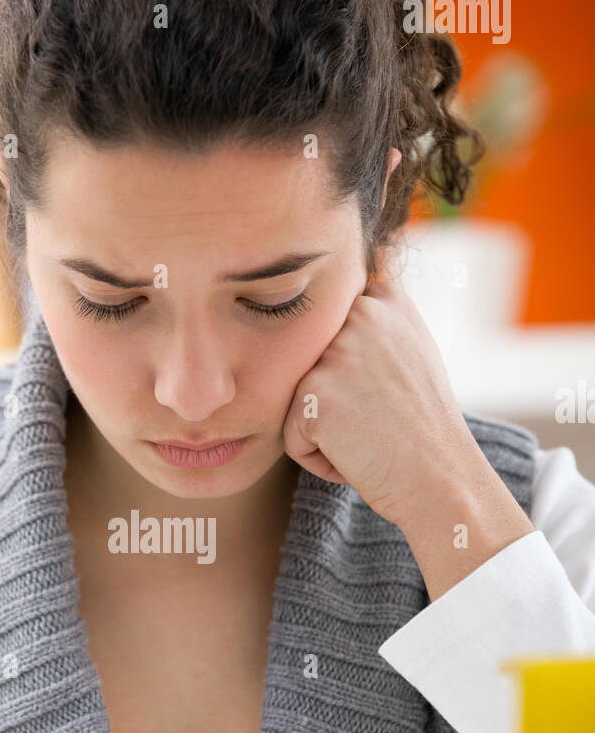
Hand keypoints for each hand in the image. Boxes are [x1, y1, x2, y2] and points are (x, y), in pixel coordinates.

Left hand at [282, 274, 478, 527]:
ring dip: (323, 429)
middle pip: (306, 365)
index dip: (350, 375)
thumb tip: (375, 254)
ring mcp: (335, 350)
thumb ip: (382, 310)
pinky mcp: (313, 391)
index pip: (327, 329)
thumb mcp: (413, 347)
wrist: (441, 478)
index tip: (388, 392)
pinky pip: (291, 435)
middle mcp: (360, 313)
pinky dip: (317, 457)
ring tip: (369, 435)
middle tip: (379, 417)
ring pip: (296, 400)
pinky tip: (358, 454)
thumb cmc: (425, 426)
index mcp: (384, 298)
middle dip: (333, 400)